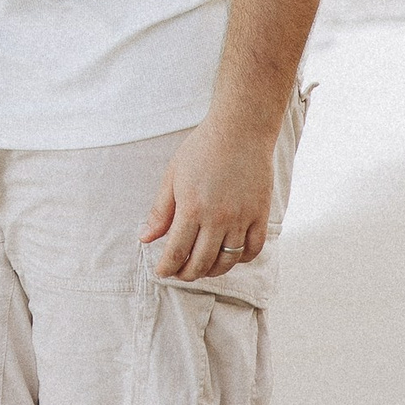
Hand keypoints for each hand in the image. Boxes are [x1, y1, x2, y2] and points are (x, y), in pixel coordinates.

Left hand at [141, 115, 276, 280]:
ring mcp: (241, 218)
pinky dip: (241, 260)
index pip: (177, 252)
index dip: (167, 268)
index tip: (162, 272)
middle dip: (186, 274)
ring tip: (202, 268)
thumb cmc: (202, 149)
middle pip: (201, 263)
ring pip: (227, 261)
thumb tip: (145, 239)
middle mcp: (217, 218)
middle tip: (179, 273)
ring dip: (212, 271)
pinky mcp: (260, 215)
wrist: (240, 130)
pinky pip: (253, 250)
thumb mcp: (173, 176)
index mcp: (192, 208)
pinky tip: (229, 257)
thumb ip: (160, 211)